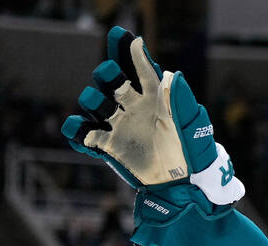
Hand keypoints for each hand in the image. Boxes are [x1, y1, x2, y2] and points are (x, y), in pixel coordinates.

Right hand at [62, 27, 243, 216]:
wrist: (181, 184)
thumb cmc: (190, 152)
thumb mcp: (187, 125)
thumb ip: (179, 100)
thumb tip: (172, 74)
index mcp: (155, 100)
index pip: (142, 71)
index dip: (134, 54)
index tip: (126, 38)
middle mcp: (134, 108)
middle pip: (111, 81)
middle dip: (107, 75)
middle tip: (114, 83)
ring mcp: (120, 126)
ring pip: (94, 102)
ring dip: (92, 101)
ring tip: (101, 111)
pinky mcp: (109, 146)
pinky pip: (85, 134)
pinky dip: (78, 132)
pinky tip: (83, 132)